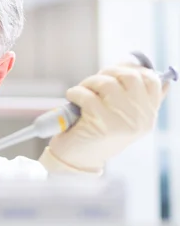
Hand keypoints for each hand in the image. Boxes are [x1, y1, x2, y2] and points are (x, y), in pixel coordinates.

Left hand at [39, 64, 164, 173]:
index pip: (152, 81)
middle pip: (131, 77)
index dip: (132, 69)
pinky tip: (72, 99)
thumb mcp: (120, 115)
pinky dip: (76, 93)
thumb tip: (138, 65)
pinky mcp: (103, 125)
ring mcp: (124, 122)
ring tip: (81, 90)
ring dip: (89, 82)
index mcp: (148, 115)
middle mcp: (141, 119)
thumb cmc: (95, 133)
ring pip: (108, 84)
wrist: (77, 159)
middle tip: (94, 80)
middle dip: (109, 72)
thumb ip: (132, 96)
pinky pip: (88, 95)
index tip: (114, 71)